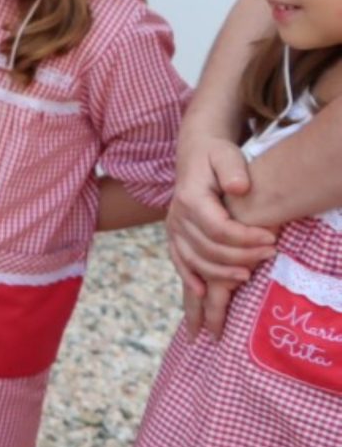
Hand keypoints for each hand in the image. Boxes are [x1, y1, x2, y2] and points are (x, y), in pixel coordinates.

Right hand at [168, 134, 274, 334]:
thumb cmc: (216, 156)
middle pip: (208, 248)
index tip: (272, 239)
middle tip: (270, 254)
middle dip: (241, 256)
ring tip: (248, 275)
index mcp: (190, 198)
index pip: (218, 228)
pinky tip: (204, 292)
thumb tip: (239, 188)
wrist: (195, 156)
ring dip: (221, 273)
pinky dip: (190, 278)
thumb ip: (233, 169)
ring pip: (195, 260)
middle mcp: (177, 216)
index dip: (245, 238)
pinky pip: (180, 262)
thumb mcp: (226, 154)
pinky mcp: (175, 237)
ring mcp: (174, 229)